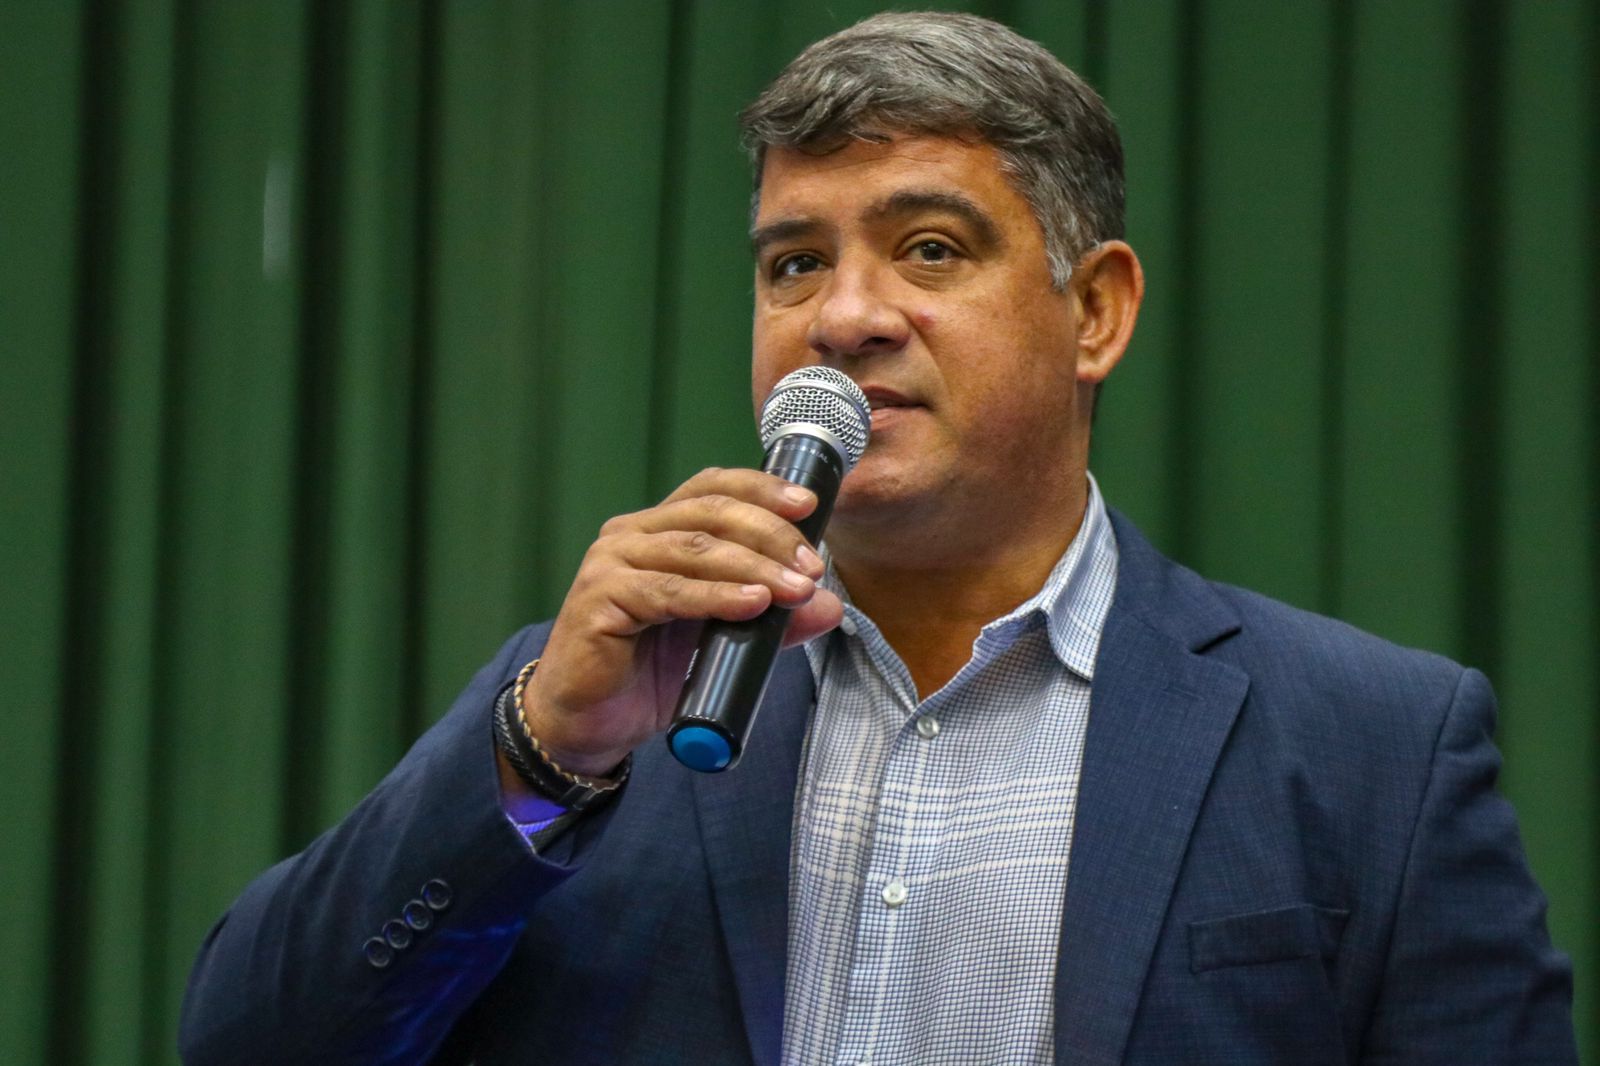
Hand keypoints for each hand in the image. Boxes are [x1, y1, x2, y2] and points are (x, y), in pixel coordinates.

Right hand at [518, 467, 841, 776]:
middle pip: (710, 513)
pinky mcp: (601, 599)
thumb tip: (830, 605)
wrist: (589, 723)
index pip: (712, 488)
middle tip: (812, 567)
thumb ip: (771, 618)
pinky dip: (716, 596)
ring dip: (754, 566)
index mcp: (658, 529)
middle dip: (770, 534)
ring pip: (693, 549)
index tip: (810, 505)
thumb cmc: (648, 672)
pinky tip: (752, 603)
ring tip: (796, 590)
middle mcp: (631, 534)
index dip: (761, 489)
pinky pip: (668, 592)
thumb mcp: (722, 640)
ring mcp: (611, 563)